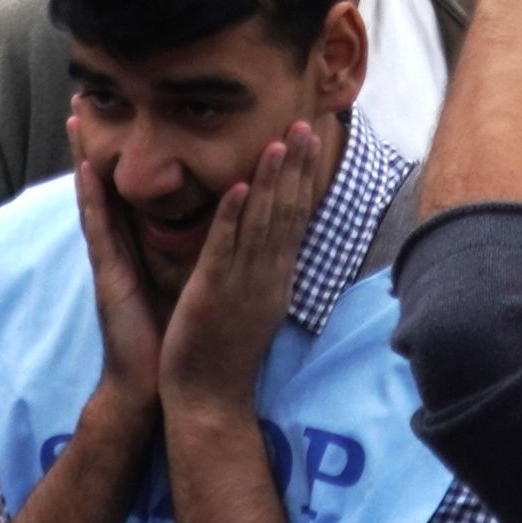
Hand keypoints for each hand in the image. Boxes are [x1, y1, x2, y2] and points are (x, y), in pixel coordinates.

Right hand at [71, 112, 166, 403]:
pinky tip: (87, 171)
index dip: (124, 148)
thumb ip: (193, 243)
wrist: (160, 382)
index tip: (121, 107)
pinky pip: (100, 230)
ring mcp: (111, 258)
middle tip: (83, 93)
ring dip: (83, 155)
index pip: (132, 186)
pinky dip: (92, 199)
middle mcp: (121, 244)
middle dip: (94, 140)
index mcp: (141, 243)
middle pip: (106, 181)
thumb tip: (222, 208)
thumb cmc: (174, 330)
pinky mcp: (109, 276)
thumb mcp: (189, 275)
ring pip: (96, 196)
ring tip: (76, 115)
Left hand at [157, 115, 339, 413]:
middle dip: (296, 166)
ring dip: (271, 181)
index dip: (303, 176)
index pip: (296, 217)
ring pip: (262, 224)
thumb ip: (262, 266)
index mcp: (277, 276)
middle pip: (288, 212)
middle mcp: (268, 275)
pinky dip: (233, 218)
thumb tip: (270, 235)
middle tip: (306, 124)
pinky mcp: (214, 293)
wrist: (211, 398)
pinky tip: (240, 189)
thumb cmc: (227, 351)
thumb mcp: (255, 302)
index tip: (310, 138)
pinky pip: (226, 249)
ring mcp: (243, 284)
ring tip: (278, 141)